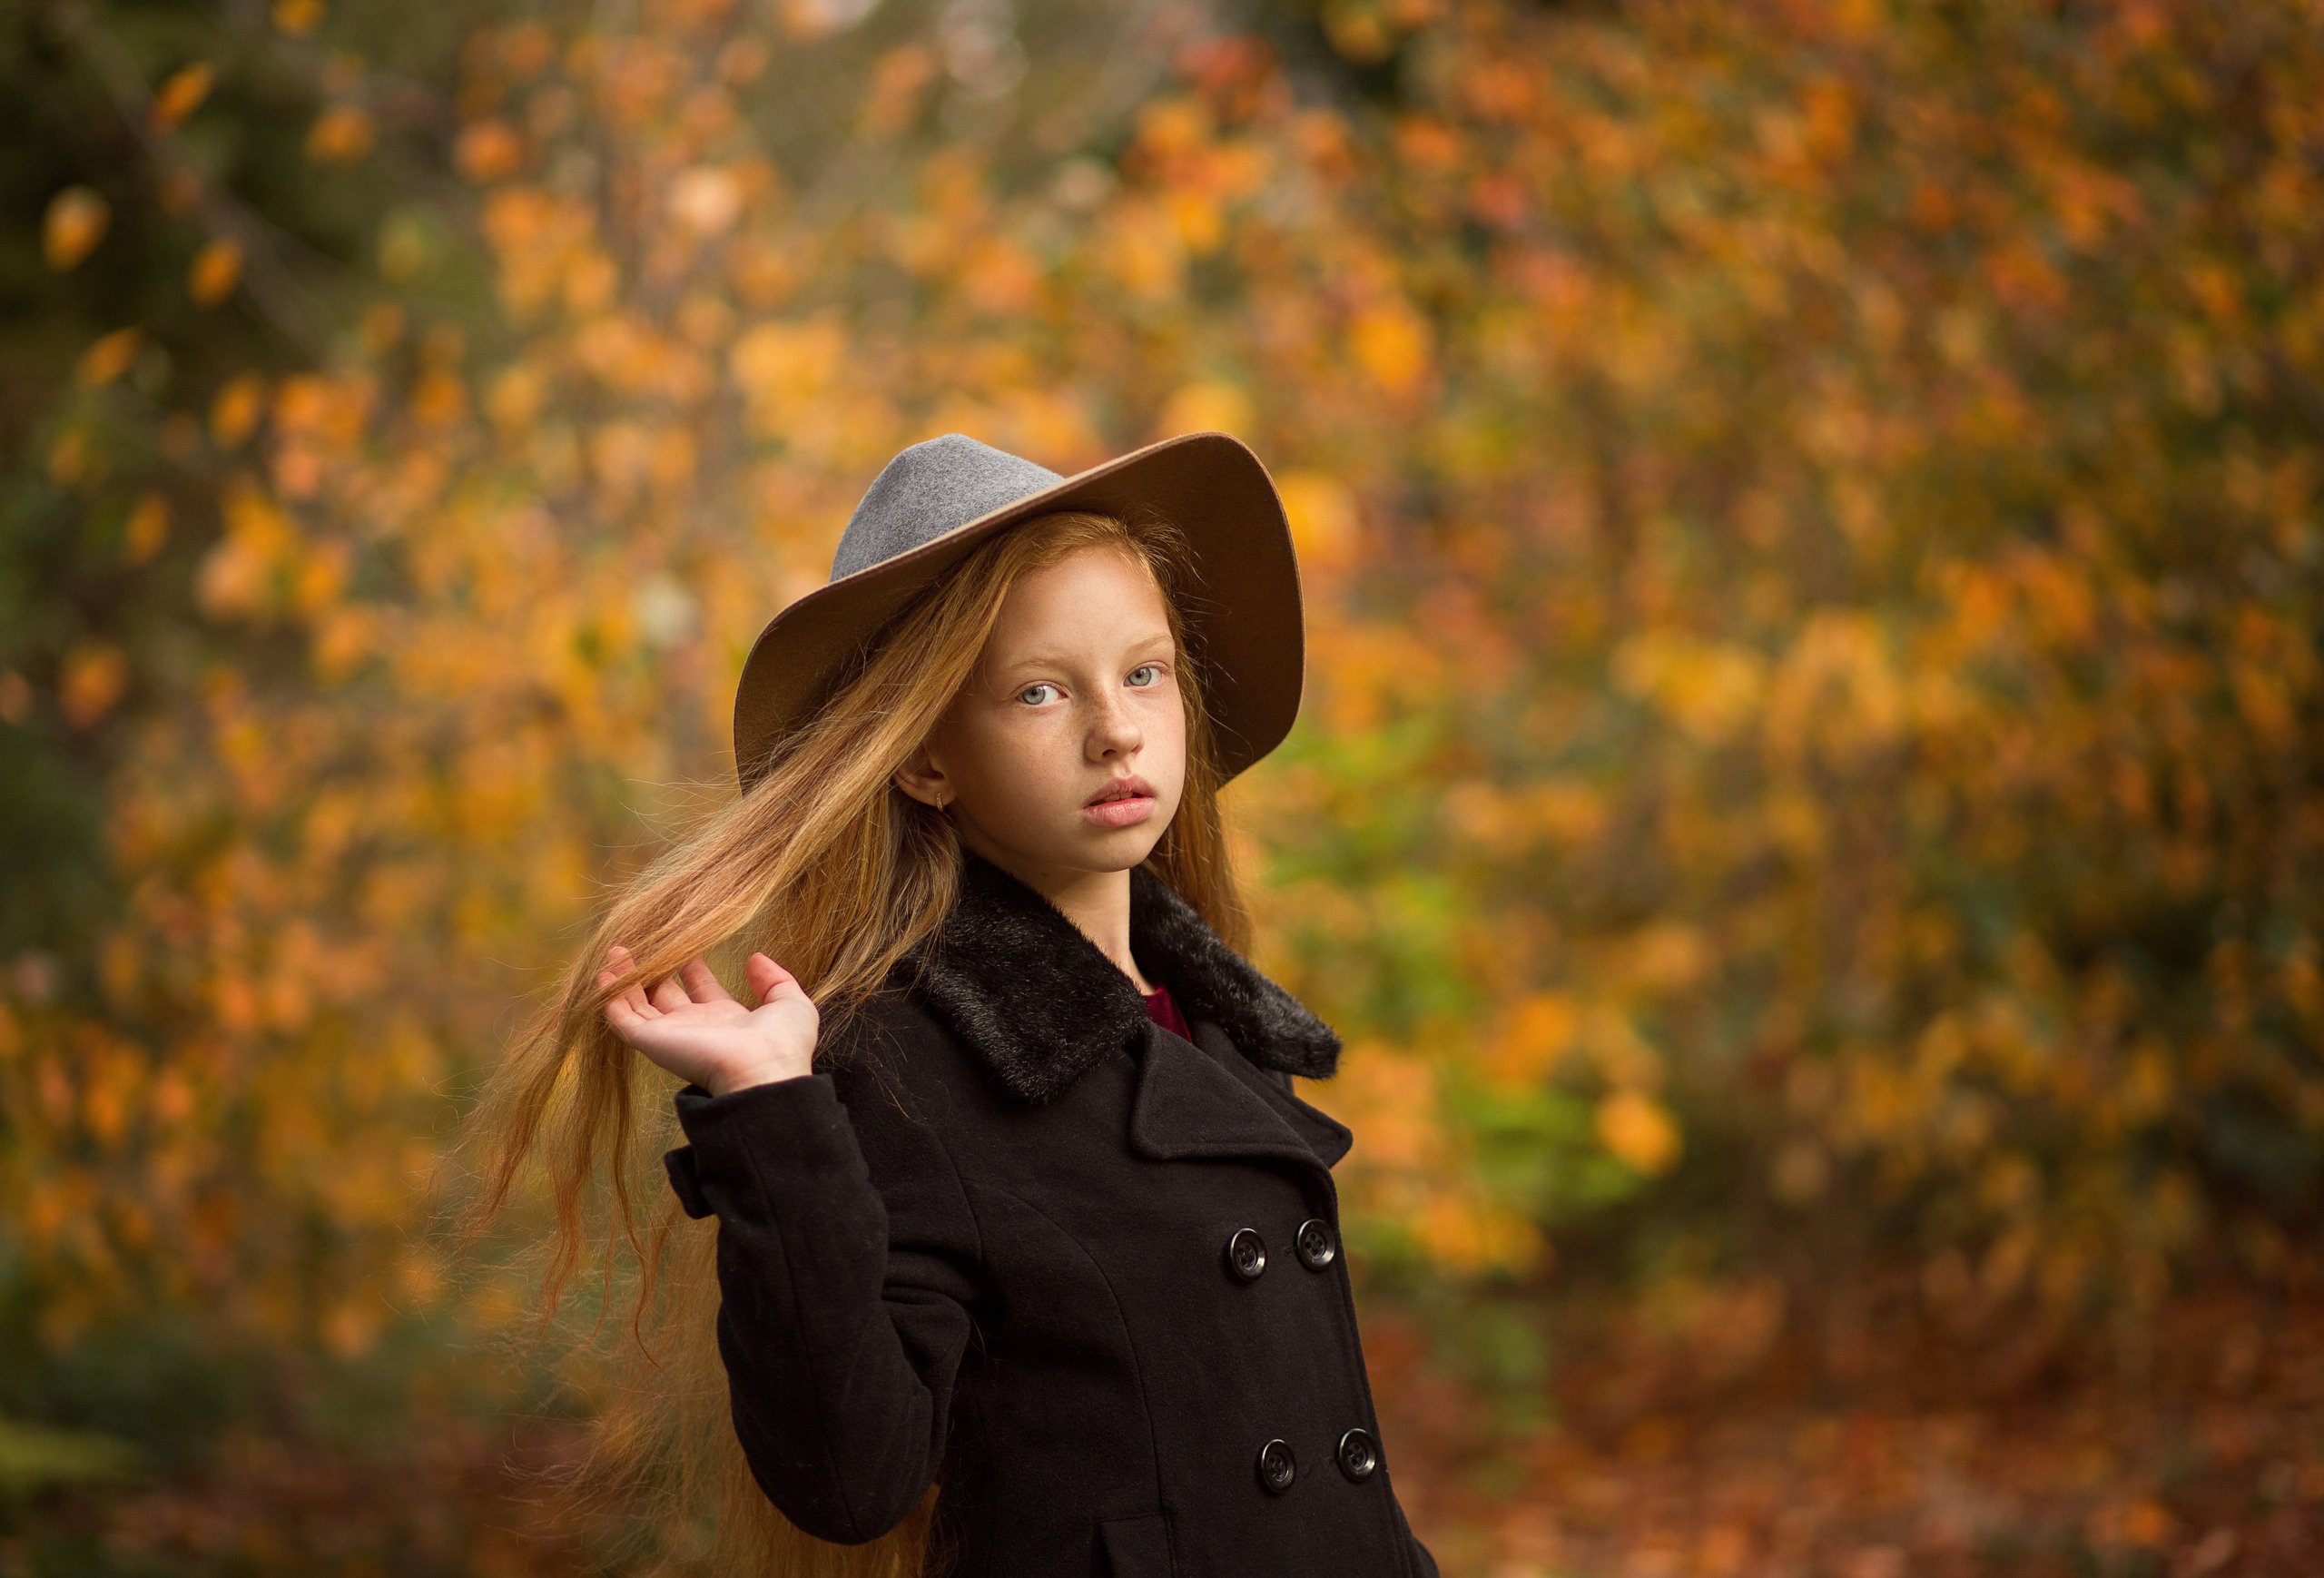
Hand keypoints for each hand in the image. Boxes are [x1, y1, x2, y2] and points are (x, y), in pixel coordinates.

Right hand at [597, 945, 818, 1096]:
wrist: (761, 1073)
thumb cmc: (781, 1043)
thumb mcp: (790, 1004)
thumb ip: (775, 980)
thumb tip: (755, 959)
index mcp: (727, 1020)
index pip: (702, 989)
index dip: (691, 967)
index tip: (684, 943)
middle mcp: (695, 1027)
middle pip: (666, 995)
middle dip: (655, 970)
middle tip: (642, 942)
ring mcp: (671, 1035)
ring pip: (639, 1004)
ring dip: (626, 977)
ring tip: (616, 948)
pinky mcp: (651, 1041)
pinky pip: (622, 1018)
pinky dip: (610, 996)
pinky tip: (603, 972)